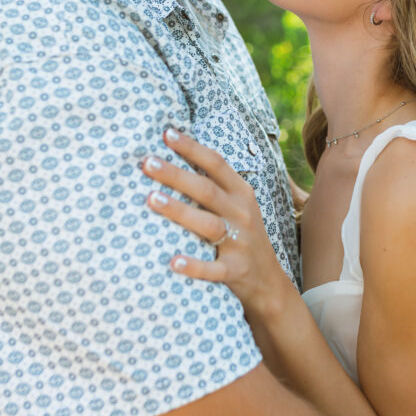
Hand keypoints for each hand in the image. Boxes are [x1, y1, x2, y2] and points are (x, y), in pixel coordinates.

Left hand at [142, 127, 290, 319]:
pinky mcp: (235, 271)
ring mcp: (240, 243)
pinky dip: (194, 266)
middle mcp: (242, 214)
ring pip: (208, 224)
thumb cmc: (242, 235)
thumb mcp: (238, 205)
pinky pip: (213, 269)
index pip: (216, 164)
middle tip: (147, 163)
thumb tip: (174, 157)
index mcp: (241, 193)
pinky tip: (173, 261)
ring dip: (179, 211)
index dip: (192, 148)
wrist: (268, 281)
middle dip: (176, 175)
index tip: (166, 133)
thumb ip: (215, 184)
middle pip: (206, 190)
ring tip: (151, 199)